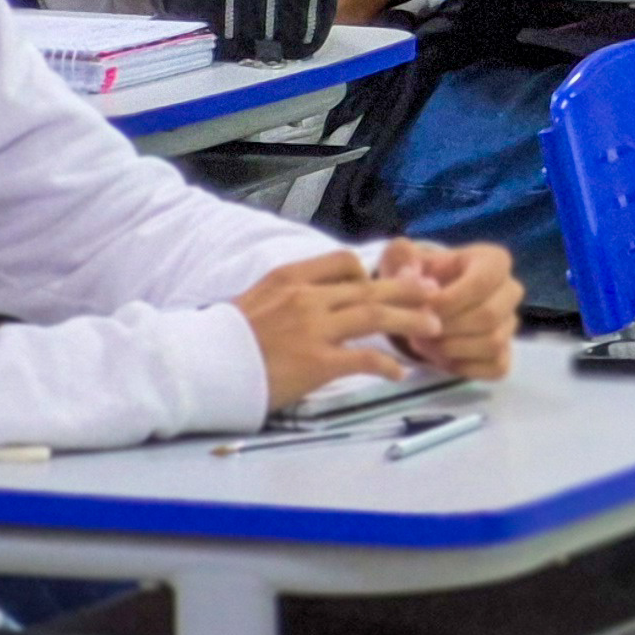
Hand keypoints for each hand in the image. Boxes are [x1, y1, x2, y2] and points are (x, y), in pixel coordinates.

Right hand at [237, 251, 446, 407]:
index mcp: (289, 278)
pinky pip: (364, 359)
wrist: (200, 366)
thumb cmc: (224, 339)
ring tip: (433, 327)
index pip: (343, 261)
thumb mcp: (256, 299)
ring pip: (376, 315)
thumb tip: (319, 295)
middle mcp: (305, 297)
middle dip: (408, 289)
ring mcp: (313, 329)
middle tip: (435, 295)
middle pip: (370, 287)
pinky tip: (399, 372)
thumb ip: (290, 293)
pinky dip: (387, 365)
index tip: (391, 279)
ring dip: (410, 320)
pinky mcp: (317, 363)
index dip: (372, 270)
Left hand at [377, 239, 519, 378]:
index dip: (448, 301)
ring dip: (452, 349)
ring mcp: (510, 324)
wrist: (430, 301)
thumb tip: (407, 268)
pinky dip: (464, 367)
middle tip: (417, 331)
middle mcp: (510, 290)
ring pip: (493, 343)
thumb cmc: (422, 277)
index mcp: (494, 261)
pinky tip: (439, 357)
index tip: (420, 309)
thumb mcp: (407, 262)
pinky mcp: (506, 353)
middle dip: (448, 328)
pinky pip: (496, 367)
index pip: (481, 283)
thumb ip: (402, 259)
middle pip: (489, 316)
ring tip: (422, 344)